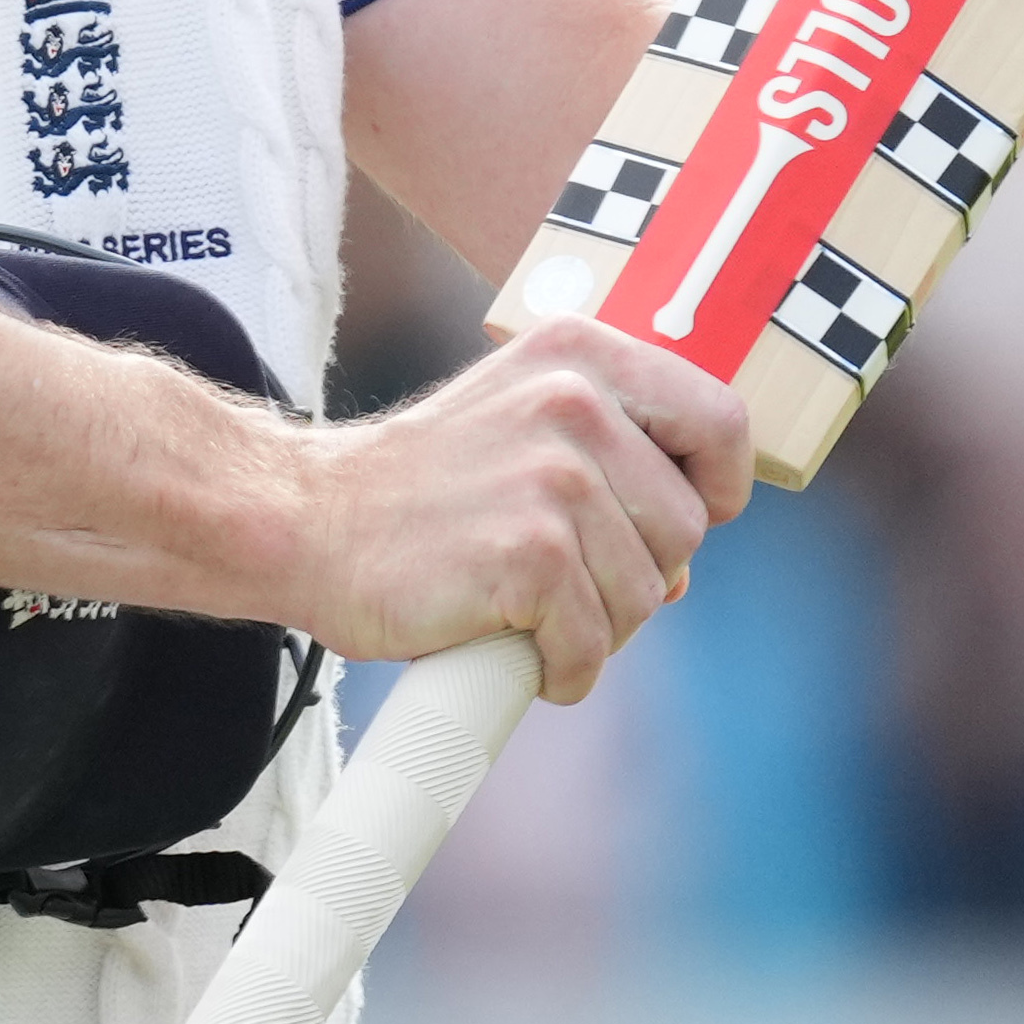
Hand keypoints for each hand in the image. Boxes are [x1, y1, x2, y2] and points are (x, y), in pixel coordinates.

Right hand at [278, 320, 750, 703]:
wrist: (303, 522)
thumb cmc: (419, 488)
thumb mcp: (519, 423)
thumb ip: (610, 463)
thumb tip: (681, 570)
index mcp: (582, 353)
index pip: (720, 421)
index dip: (715, 489)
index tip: (673, 521)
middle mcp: (575, 402)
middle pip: (687, 527)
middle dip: (638, 572)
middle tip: (560, 577)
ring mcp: (555, 478)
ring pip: (648, 594)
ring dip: (597, 626)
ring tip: (528, 609)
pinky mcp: (530, 555)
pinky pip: (593, 644)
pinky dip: (563, 670)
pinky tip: (521, 652)